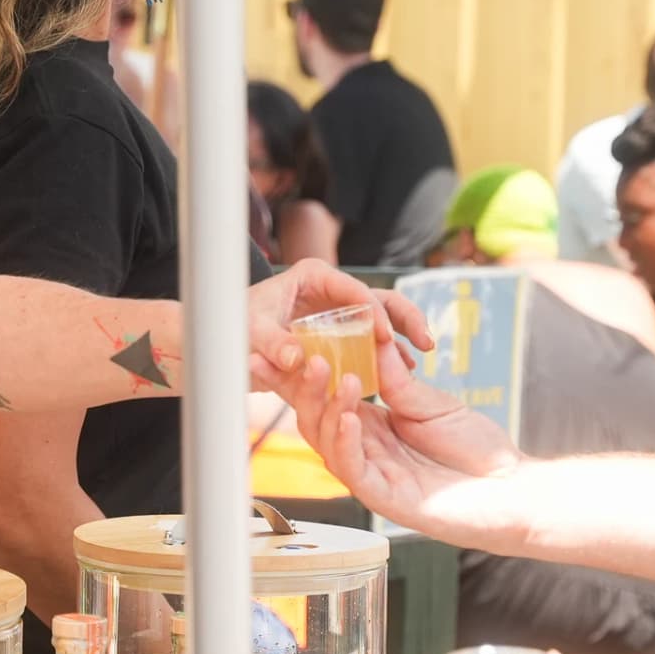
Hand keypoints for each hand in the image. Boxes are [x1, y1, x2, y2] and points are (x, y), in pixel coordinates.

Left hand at [245, 258, 431, 372]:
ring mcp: (338, 312)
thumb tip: (295, 357)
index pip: (355, 290)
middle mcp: (331, 291)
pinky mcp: (339, 334)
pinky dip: (385, 356)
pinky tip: (400, 376)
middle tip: (425, 344)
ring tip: (419, 361)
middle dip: (405, 318)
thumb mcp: (251, 333)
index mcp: (314, 276)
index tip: (385, 339)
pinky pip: (368, 342)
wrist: (229, 341)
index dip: (373, 313)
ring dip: (402, 337)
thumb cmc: (236, 326)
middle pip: (379, 299)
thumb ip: (272, 343)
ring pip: (381, 319)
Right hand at [250, 341, 523, 549]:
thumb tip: (370, 339)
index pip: (325, 396)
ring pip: (325, 440)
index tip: (277, 347)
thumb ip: (396, 379)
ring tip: (326, 370)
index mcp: (371, 424)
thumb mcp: (433, 403)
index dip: (298, 374)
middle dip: (296, 385)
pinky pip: (351, 467)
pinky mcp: (382, 496)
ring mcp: (369, 473)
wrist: (511, 489)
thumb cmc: (477, 450)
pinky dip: (343, 439)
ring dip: (321, 404)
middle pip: (313, 417)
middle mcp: (363, 448)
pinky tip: (347, 414)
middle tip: (293, 354)